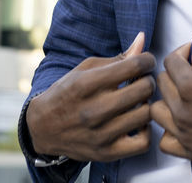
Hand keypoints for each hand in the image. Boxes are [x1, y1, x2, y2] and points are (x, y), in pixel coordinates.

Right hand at [27, 32, 156, 162]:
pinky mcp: (106, 153)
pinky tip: (137, 122)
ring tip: (139, 101)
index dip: (147, 60)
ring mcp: (100, 134)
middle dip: (148, 80)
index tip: (146, 62)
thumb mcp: (86, 69)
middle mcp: (94, 110)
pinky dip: (147, 131)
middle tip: (143, 80)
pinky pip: (143, 143)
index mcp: (87, 84)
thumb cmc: (67, 93)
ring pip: (146, 114)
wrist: (43, 128)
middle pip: (144, 89)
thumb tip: (143, 39)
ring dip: (147, 104)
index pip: (134, 66)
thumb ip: (118, 57)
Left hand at [150, 32, 191, 163]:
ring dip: (167, 101)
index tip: (191, 53)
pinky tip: (183, 124)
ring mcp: (186, 134)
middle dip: (174, 74)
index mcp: (191, 87)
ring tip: (183, 98)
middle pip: (162, 85)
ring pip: (157, 112)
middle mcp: (183, 112)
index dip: (181, 53)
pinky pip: (166, 141)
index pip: (170, 62)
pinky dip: (170, 131)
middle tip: (190, 72)